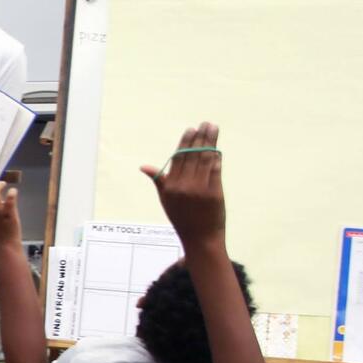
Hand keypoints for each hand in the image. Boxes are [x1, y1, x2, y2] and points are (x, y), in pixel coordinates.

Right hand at [140, 123, 224, 248]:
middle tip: (206, 124)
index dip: (185, 142)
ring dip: (211, 142)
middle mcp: (184, 186)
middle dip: (200, 137)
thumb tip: (144, 166)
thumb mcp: (166, 200)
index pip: (178, 158)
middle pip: (192, 155)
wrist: (200, 238)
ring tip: (213, 129)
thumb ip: (159, 180)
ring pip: (205, 159)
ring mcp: (200, 189)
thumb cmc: (182, 219)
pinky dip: (217, 158)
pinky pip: (215, 170)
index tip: (191, 129)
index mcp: (171, 186)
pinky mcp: (214, 192)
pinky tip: (218, 149)